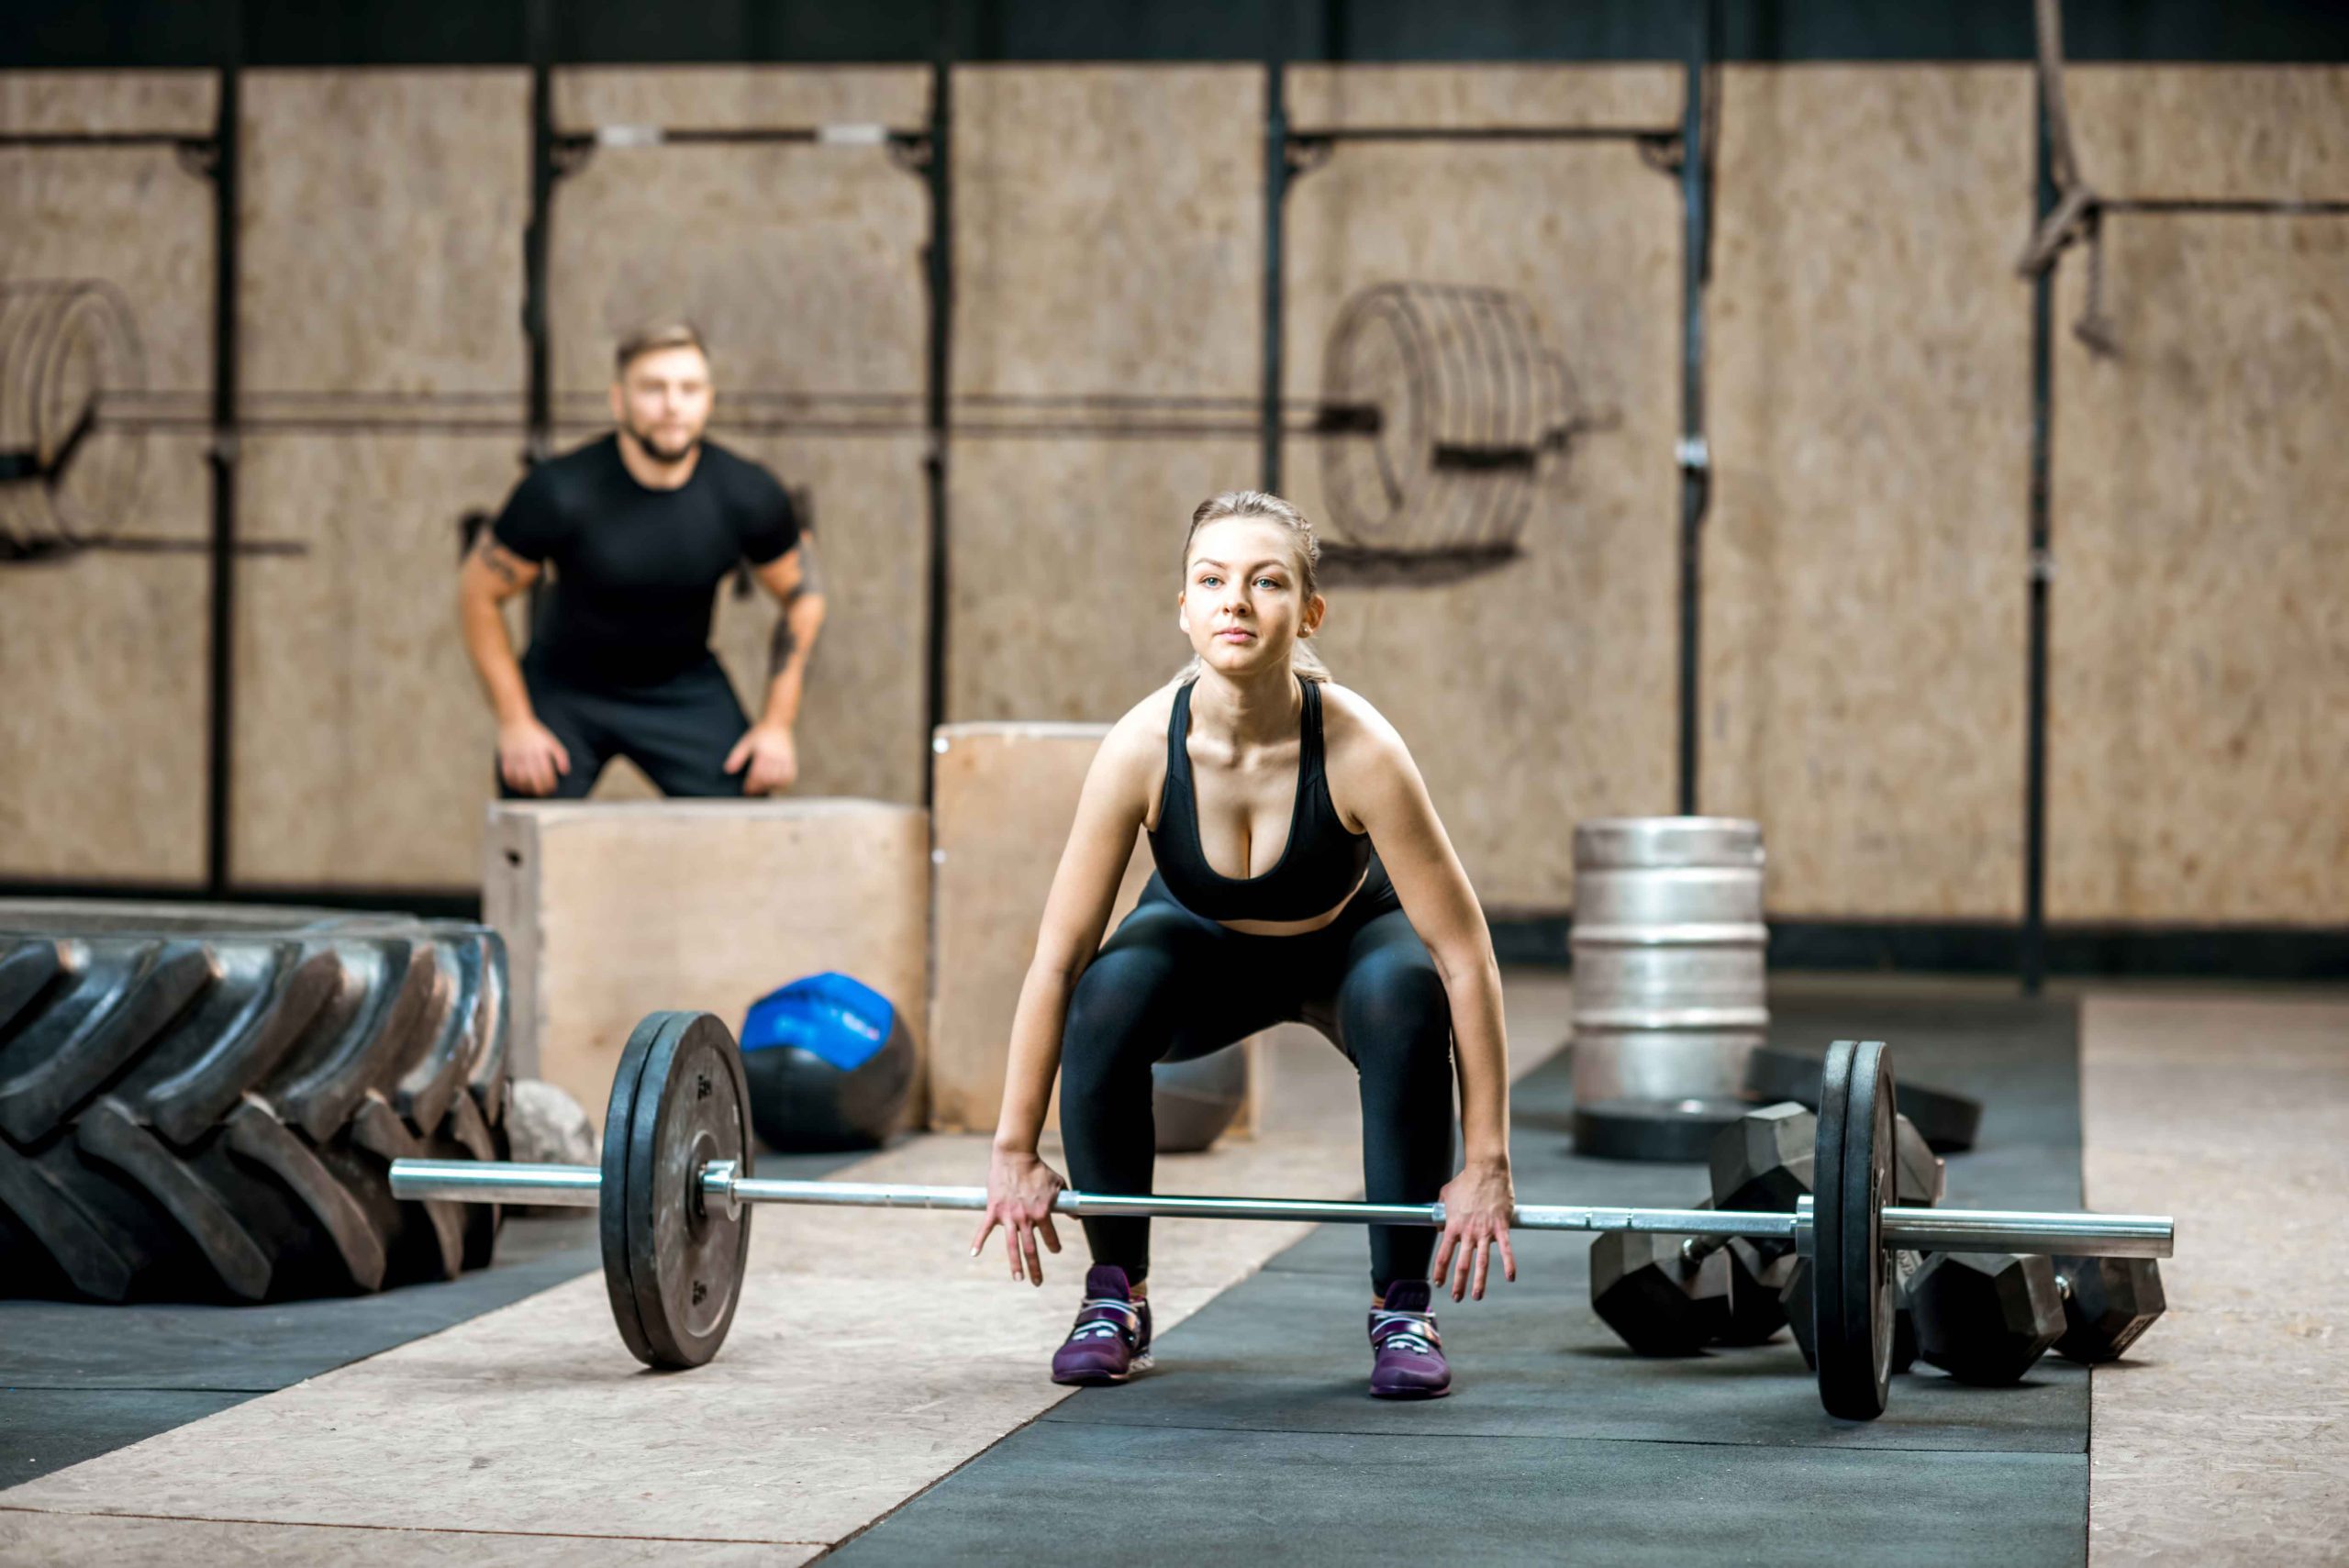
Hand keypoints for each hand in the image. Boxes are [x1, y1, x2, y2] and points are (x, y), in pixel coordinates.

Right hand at [497, 715, 570, 796]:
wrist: (514, 721)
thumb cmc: (535, 733)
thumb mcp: (551, 742)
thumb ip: (560, 756)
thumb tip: (565, 772)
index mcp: (541, 752)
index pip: (547, 774)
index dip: (550, 785)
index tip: (551, 789)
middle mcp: (528, 755)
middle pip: (533, 779)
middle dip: (539, 790)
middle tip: (541, 793)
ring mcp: (515, 757)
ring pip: (520, 780)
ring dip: (525, 789)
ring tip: (530, 791)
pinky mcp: (505, 758)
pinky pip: (507, 775)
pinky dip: (512, 783)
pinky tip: (517, 785)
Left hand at [724, 722, 797, 793]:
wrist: (778, 723)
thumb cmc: (760, 734)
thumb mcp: (746, 743)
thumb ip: (737, 757)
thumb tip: (728, 771)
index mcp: (764, 752)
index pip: (757, 774)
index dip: (751, 784)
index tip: (746, 790)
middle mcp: (776, 756)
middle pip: (768, 778)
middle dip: (759, 787)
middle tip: (752, 792)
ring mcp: (785, 759)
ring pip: (780, 779)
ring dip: (771, 787)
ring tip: (762, 789)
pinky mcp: (791, 760)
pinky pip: (789, 776)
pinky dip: (783, 784)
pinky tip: (776, 786)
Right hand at [970, 1147, 1065, 1286]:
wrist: (1015, 1156)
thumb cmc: (1038, 1169)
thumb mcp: (1058, 1184)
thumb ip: (1067, 1202)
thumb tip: (1077, 1215)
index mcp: (1042, 1213)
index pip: (1051, 1237)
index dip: (1055, 1245)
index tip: (1056, 1250)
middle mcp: (1026, 1218)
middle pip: (1031, 1249)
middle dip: (1036, 1267)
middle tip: (1037, 1282)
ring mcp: (1008, 1216)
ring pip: (1012, 1245)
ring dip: (1015, 1264)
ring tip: (1018, 1278)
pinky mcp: (994, 1210)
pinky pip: (984, 1229)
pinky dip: (978, 1241)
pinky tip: (974, 1254)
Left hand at [1432, 1160, 1516, 1301]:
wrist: (1486, 1170)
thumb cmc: (1465, 1180)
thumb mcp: (1445, 1195)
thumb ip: (1441, 1212)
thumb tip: (1438, 1227)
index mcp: (1453, 1225)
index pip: (1443, 1254)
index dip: (1440, 1271)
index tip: (1440, 1283)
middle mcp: (1468, 1232)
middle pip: (1462, 1263)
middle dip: (1459, 1283)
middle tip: (1457, 1297)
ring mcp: (1485, 1230)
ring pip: (1482, 1262)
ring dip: (1479, 1281)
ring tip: (1478, 1296)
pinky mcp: (1501, 1227)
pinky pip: (1506, 1249)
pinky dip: (1508, 1264)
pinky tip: (1510, 1278)